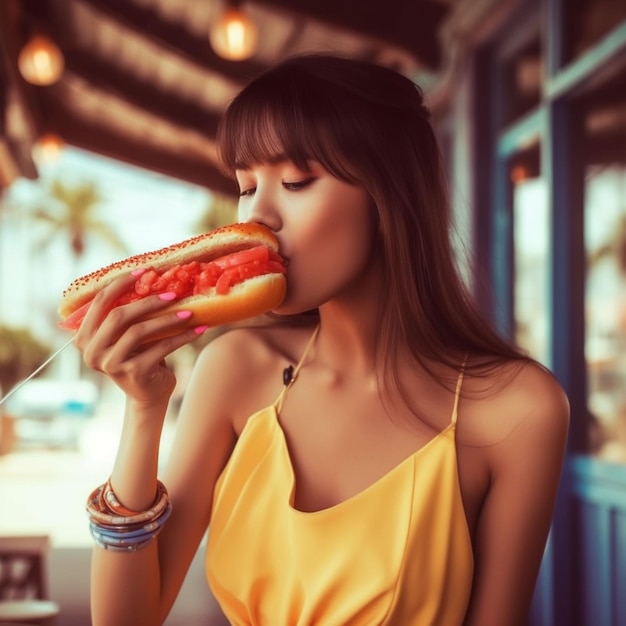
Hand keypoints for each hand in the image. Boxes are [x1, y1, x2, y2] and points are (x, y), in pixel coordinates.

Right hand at [73, 272, 206, 408]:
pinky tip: (198, 330)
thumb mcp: (127, 334)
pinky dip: (182, 337)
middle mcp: (91, 352)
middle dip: (148, 301)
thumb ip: (126, 313)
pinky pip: (161, 347)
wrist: (149, 393)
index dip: (120, 283)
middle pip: (119, 315)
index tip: (144, 270)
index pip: (99, 302)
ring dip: (168, 319)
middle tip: (173, 294)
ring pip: (140, 331)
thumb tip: (148, 275)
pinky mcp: (133, 373)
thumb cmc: (139, 356)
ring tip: (190, 313)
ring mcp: (110, 364)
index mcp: (84, 337)